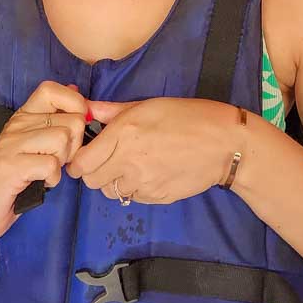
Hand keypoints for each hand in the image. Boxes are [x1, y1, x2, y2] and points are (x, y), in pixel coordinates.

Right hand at [0, 81, 87, 244]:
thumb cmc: (12, 179)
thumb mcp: (34, 145)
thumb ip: (54, 120)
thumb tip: (76, 91)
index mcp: (23, 116)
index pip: (51, 89)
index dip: (75, 105)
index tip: (75, 129)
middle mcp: (16, 124)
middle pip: (71, 120)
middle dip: (75, 145)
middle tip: (58, 160)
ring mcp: (11, 144)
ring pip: (63, 140)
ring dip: (63, 162)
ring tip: (47, 171)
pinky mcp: (9, 167)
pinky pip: (50, 165)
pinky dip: (53, 178)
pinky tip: (42, 183)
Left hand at [66, 97, 233, 204]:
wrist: (224, 143)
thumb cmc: (187, 116)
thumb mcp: (148, 105)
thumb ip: (112, 111)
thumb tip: (87, 109)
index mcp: (124, 134)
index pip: (82, 163)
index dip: (78, 162)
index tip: (84, 157)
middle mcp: (129, 161)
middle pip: (92, 182)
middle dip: (93, 172)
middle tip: (105, 161)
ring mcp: (144, 183)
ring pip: (112, 192)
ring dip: (114, 181)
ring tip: (130, 166)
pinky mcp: (157, 197)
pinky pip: (133, 197)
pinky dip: (134, 188)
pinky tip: (149, 172)